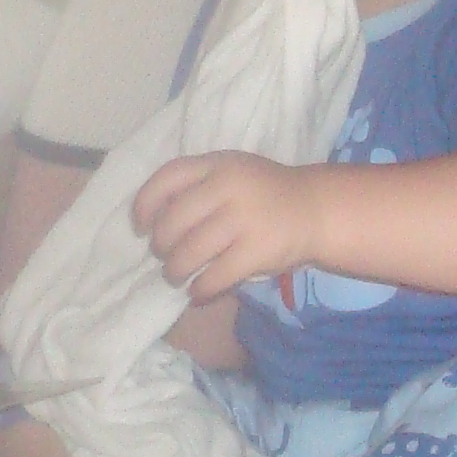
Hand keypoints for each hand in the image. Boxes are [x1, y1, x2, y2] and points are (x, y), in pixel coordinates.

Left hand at [133, 151, 326, 299]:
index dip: (145, 203)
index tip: (140, 225)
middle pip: (174, 220)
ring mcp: (244, 219)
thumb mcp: (231, 172)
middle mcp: (228, 187)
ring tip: (175, 275)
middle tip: (163, 255)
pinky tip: (197, 292)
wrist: (317, 209)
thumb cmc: (263, 193)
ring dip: (176, 269)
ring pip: (191, 250)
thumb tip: (153, 219)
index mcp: (217, 164)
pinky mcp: (258, 251)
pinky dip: (201, 288)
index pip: (167, 178)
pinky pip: (217, 275)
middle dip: (161, 244)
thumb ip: (197, 185)